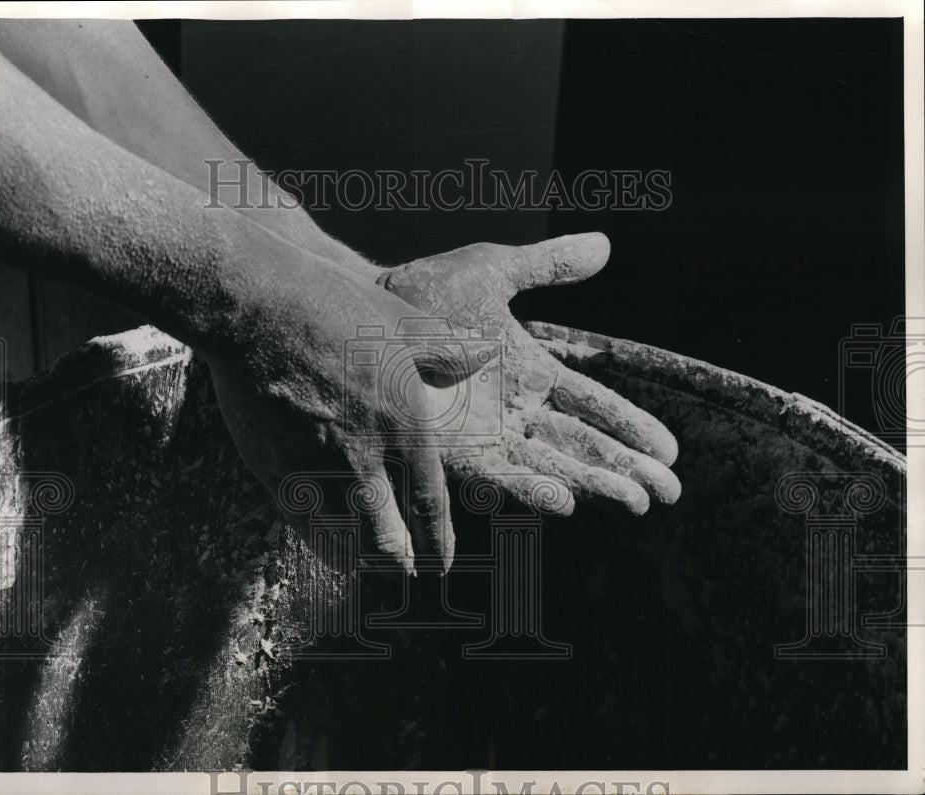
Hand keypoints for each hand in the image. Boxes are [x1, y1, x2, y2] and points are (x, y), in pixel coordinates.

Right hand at [200, 241, 497, 575]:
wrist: (253, 306)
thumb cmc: (333, 306)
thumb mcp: (402, 321)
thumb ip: (447, 351)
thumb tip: (486, 352)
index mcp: (404, 427)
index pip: (429, 506)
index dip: (439, 544)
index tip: (441, 565)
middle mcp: (362, 458)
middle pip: (387, 540)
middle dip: (399, 562)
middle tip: (404, 570)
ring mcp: (312, 466)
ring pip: (341, 539)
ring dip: (356, 555)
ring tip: (364, 560)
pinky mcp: (270, 466)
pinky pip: (299, 520)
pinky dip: (316, 537)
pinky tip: (322, 538)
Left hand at [378, 233, 679, 515]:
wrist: (362, 309)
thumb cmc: (423, 291)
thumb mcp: (493, 271)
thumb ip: (547, 266)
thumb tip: (606, 243)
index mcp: (532, 371)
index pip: (593, 403)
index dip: (632, 426)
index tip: (670, 451)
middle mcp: (516, 409)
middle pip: (584, 443)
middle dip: (628, 467)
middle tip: (669, 492)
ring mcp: (487, 432)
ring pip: (553, 463)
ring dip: (595, 482)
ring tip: (636, 501)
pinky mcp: (455, 449)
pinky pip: (502, 473)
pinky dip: (535, 486)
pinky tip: (568, 501)